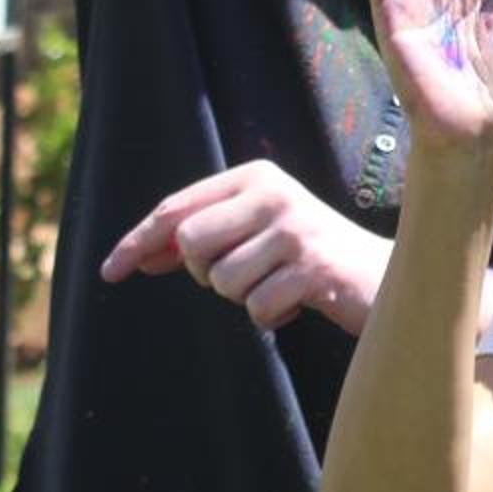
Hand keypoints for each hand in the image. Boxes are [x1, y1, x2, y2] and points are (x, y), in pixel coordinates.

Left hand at [99, 160, 387, 333]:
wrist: (382, 276)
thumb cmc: (309, 255)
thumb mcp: (257, 230)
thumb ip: (207, 234)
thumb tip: (142, 254)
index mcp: (257, 175)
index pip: (178, 208)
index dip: (138, 241)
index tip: (109, 272)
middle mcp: (275, 193)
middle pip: (191, 244)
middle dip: (205, 273)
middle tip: (246, 274)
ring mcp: (296, 229)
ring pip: (222, 282)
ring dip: (246, 297)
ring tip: (281, 285)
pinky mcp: (315, 267)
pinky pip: (258, 308)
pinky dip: (274, 316)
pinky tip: (302, 301)